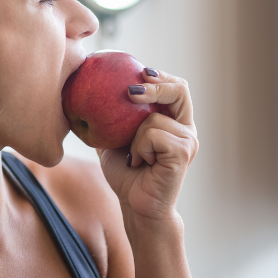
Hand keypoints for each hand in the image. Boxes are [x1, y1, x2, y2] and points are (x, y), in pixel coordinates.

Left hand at [96, 69, 198, 224]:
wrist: (136, 206)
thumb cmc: (126, 174)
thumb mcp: (114, 139)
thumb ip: (113, 115)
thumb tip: (88, 87)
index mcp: (175, 121)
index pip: (175, 87)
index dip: (159, 76)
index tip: (137, 71)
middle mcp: (186, 129)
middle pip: (180, 89)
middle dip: (156, 84)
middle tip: (130, 90)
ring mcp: (189, 140)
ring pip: (154, 118)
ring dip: (134, 136)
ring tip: (135, 158)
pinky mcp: (184, 153)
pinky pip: (152, 135)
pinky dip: (139, 148)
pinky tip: (139, 164)